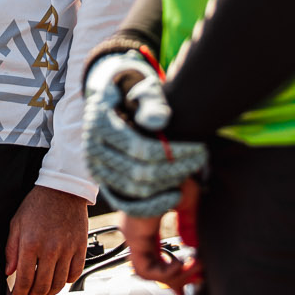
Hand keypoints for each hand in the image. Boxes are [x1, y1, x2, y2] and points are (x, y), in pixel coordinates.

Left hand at [5, 185, 88, 294]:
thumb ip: (11, 249)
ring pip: (60, 284)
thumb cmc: (38, 204)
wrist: (62, 189)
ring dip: (50, 291)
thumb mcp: (17, 223)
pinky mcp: (80, 247)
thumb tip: (9, 271)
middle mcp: (50, 249)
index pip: (25, 279)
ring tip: (44, 289)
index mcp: (31, 244)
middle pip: (43, 286)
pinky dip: (67, 280)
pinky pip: (75, 273)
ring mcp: (67, 249)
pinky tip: (60, 277)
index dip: (20, 292)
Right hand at [82, 51, 207, 216]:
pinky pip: (128, 205)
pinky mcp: (105, 184)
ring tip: (192, 170)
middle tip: (201, 158)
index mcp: (99, 123)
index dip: (173, 152)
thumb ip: (151, 101)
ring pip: (135, 190)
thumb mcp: (143, 88)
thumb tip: (159, 123)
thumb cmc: (135, 93)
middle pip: (138, 172)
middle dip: (176, 168)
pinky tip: (176, 195)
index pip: (138, 148)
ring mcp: (97, 169)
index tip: (199, 147)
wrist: (115, 102)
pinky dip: (153, 205)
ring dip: (168, 184)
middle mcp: (92, 150)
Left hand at [122, 180, 202, 294]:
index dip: (174, 272)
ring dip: (175, 275)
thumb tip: (192, 246)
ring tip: (194, 264)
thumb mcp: (186, 201)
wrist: (163, 157)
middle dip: (179, 278)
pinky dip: (166, 272)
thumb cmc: (173, 171)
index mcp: (146, 222)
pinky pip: (146, 269)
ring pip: (148, 272)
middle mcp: (137, 231)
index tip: (192, 278)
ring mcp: (134, 234)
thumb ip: (188, 225)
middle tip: (198, 278)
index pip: (156, 257)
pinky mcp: (135, 236)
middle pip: (152, 269)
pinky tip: (180, 262)